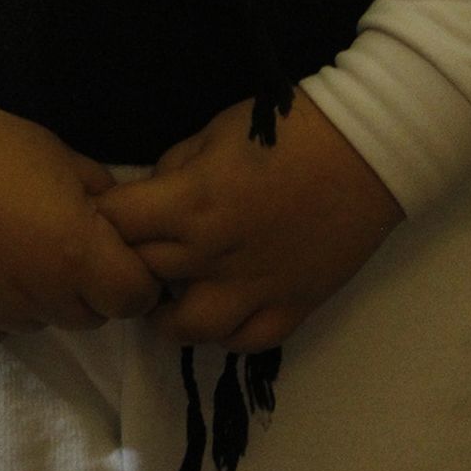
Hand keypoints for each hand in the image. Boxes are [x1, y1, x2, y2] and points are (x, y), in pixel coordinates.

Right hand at [0, 102, 161, 346]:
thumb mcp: (60, 153)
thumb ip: (101, 196)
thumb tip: (121, 223)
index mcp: (74, 252)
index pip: (134, 298)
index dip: (133, 276)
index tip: (116, 252)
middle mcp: (40, 296)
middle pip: (91, 315)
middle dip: (89, 285)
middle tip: (62, 240)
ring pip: (43, 321)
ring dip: (43, 294)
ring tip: (13, 243)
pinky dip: (0, 305)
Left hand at [93, 94, 403, 353]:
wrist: (366, 150)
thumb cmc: (289, 127)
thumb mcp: (217, 128)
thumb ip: (177, 165)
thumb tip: (151, 191)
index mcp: (191, 202)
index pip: (117, 224)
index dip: (103, 217)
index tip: (104, 212)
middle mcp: (213, 255)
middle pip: (143, 274)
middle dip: (129, 260)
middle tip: (132, 250)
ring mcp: (253, 290)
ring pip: (187, 329)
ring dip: (167, 313)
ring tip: (169, 294)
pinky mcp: (290, 309)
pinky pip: (243, 343)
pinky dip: (224, 332)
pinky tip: (220, 308)